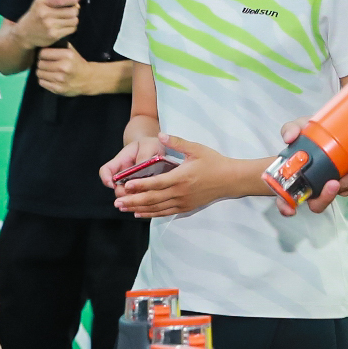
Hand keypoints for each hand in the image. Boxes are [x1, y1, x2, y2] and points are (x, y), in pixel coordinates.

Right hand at [17, 0, 81, 48]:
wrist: (25, 33)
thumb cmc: (36, 15)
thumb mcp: (42, 1)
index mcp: (42, 2)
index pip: (63, 0)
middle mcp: (45, 14)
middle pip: (72, 11)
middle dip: (75, 10)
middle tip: (71, 10)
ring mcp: (49, 26)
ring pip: (74, 21)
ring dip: (74, 19)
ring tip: (68, 19)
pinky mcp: (54, 35)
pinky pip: (72, 29)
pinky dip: (71, 27)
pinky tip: (65, 26)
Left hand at [35, 45, 118, 95]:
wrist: (88, 79)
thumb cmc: (77, 63)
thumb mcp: (72, 51)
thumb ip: (59, 45)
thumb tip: (43, 43)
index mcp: (67, 55)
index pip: (43, 53)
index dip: (42, 54)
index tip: (44, 56)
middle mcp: (64, 67)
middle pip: (40, 64)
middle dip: (41, 63)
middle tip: (45, 64)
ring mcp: (61, 79)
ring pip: (39, 73)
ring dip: (41, 72)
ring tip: (47, 71)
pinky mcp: (58, 89)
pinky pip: (42, 82)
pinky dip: (44, 80)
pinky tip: (50, 78)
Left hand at [112, 137, 255, 216]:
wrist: (230, 180)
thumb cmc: (213, 162)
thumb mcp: (196, 148)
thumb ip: (177, 142)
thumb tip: (160, 134)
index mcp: (181, 177)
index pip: (156, 183)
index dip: (140, 185)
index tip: (125, 186)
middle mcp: (180, 192)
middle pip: (152, 199)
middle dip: (133, 201)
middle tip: (116, 202)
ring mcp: (183, 202)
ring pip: (156, 208)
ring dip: (138, 208)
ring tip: (122, 208)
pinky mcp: (185, 207)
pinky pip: (165, 213)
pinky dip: (151, 214)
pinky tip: (139, 213)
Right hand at [292, 120, 347, 213]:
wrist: (331, 128)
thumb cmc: (309, 133)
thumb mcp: (298, 127)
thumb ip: (291, 130)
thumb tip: (289, 138)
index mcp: (296, 179)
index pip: (286, 201)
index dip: (285, 209)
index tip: (291, 211)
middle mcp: (313, 187)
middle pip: (318, 203)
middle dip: (327, 196)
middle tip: (334, 183)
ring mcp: (331, 184)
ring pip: (341, 191)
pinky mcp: (346, 178)